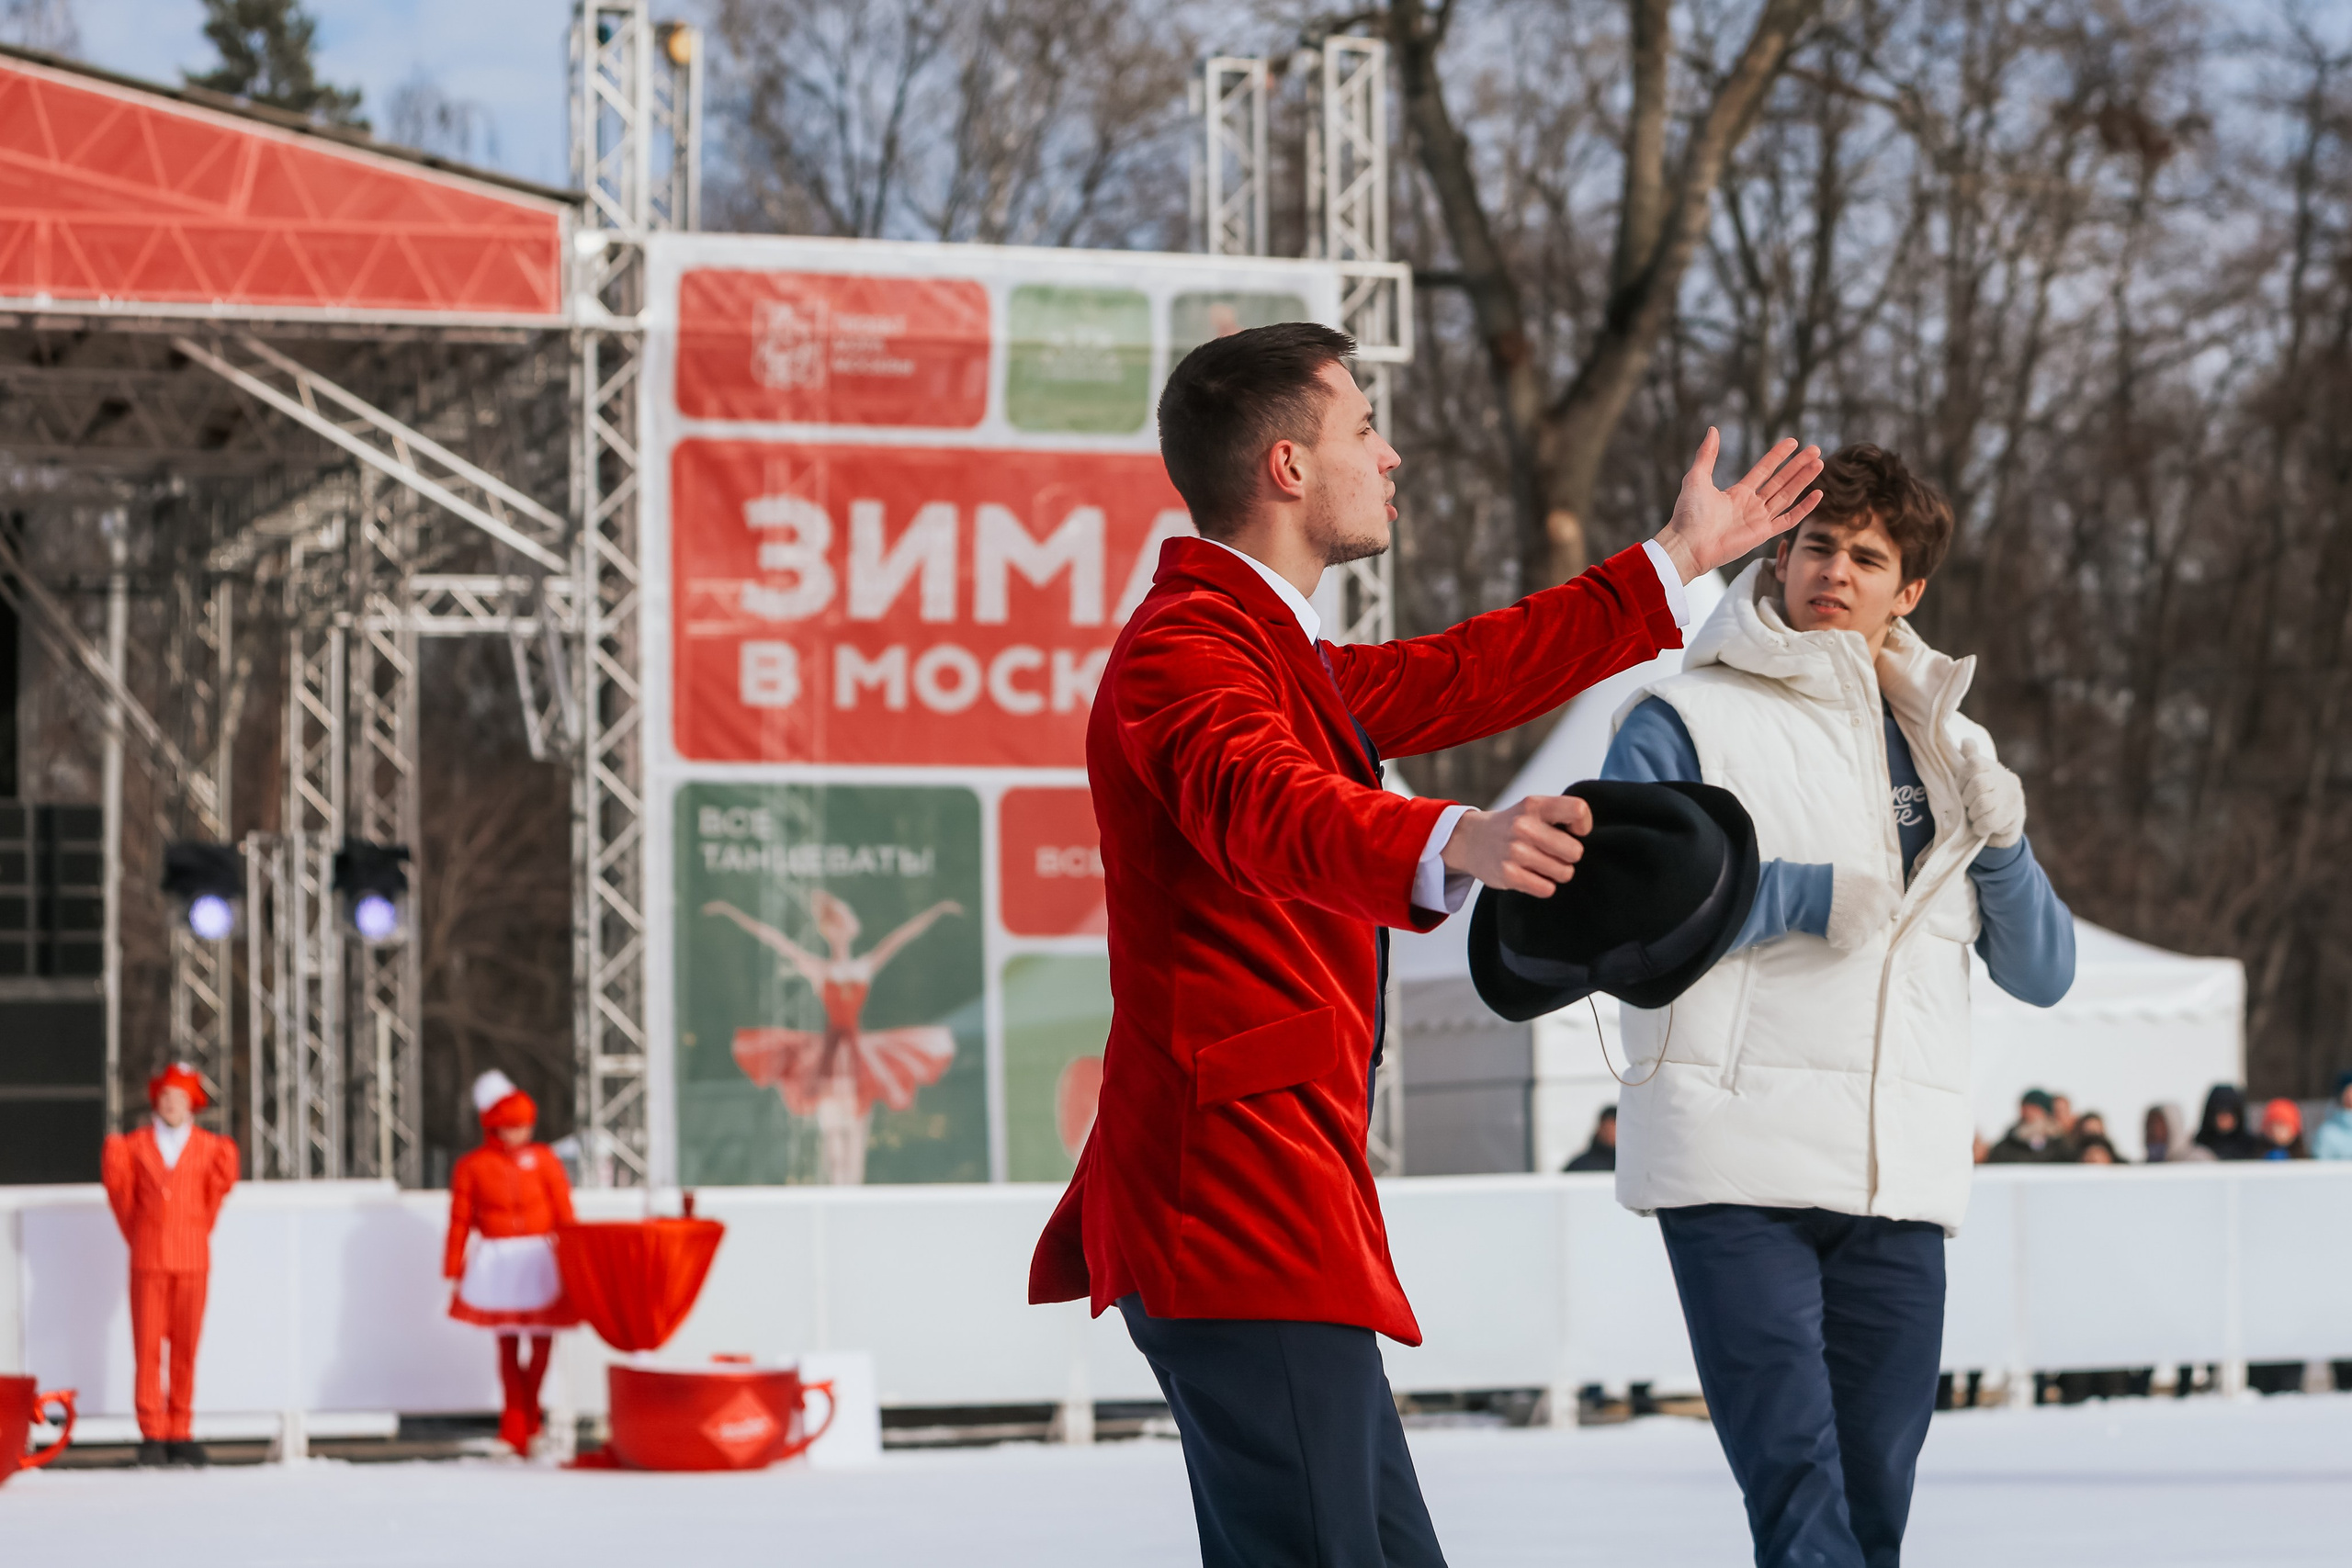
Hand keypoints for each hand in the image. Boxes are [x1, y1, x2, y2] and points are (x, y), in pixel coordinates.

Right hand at [1441, 795, 1591, 895]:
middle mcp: (1524, 826)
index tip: (1573, 832)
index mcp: (1535, 805)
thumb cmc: (1512, 825)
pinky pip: (1547, 889)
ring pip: (1564, 873)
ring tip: (1540, 864)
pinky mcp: (1509, 875)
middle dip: (1568, 856)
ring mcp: (1515, 852)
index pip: (1578, 811)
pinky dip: (1543, 886)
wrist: (1471, 840)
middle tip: (1553, 853)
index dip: (1583, 826)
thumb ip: (1560, 815)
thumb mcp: (1532, 808)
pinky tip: (1531, 876)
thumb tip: (1588, 837)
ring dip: (1557, 872)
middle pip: (1576, 851)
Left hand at [1651, 429, 1824, 581]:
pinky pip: (1788, 520)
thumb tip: (1713, 429)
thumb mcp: (1696, 478)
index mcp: (1737, 493)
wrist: (1687, 544)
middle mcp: (1751, 505)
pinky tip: (1818, 494)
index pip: (1764, 470)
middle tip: (1816, 449)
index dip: (1778, 455)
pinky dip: (1804, 508)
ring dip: (1803, 480)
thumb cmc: (1688, 514)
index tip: (1793, 442)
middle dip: (1798, 465)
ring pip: (1787, 495)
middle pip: (1780, 481)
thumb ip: (1707, 454)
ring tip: (1819, 463)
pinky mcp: (1763, 534)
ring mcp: (1759, 520)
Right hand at [1826, 871, 1902, 951]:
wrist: (1807, 894)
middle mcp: (1879, 909)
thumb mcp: (1856, 876)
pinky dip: (1843, 940)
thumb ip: (1871, 889)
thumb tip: (1879, 898)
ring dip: (1855, 931)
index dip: (1884, 909)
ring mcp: (1867, 926)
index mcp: (1881, 890)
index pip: (1895, 906)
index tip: (1874, 910)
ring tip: (1837, 920)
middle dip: (1868, 920)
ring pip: (1866, 935)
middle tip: (1849, 914)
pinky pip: (1852, 944)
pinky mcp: (1854, 940)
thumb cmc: (1827, 881)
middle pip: (1879, 921)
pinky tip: (1832, 929)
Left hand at [1959, 740, 2024, 847]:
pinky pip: (1989, 821)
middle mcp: (2005, 779)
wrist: (2008, 821)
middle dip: (1966, 798)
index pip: (1973, 763)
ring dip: (1973, 813)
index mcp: (1992, 767)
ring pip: (1983, 804)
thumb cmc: (1984, 796)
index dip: (1961, 778)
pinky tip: (1980, 827)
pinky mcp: (2014, 816)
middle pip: (1978, 784)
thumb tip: (1967, 740)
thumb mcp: (1975, 777)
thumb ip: (1969, 759)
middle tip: (1966, 805)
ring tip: (1974, 815)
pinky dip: (1979, 827)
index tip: (1959, 788)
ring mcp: (2011, 797)